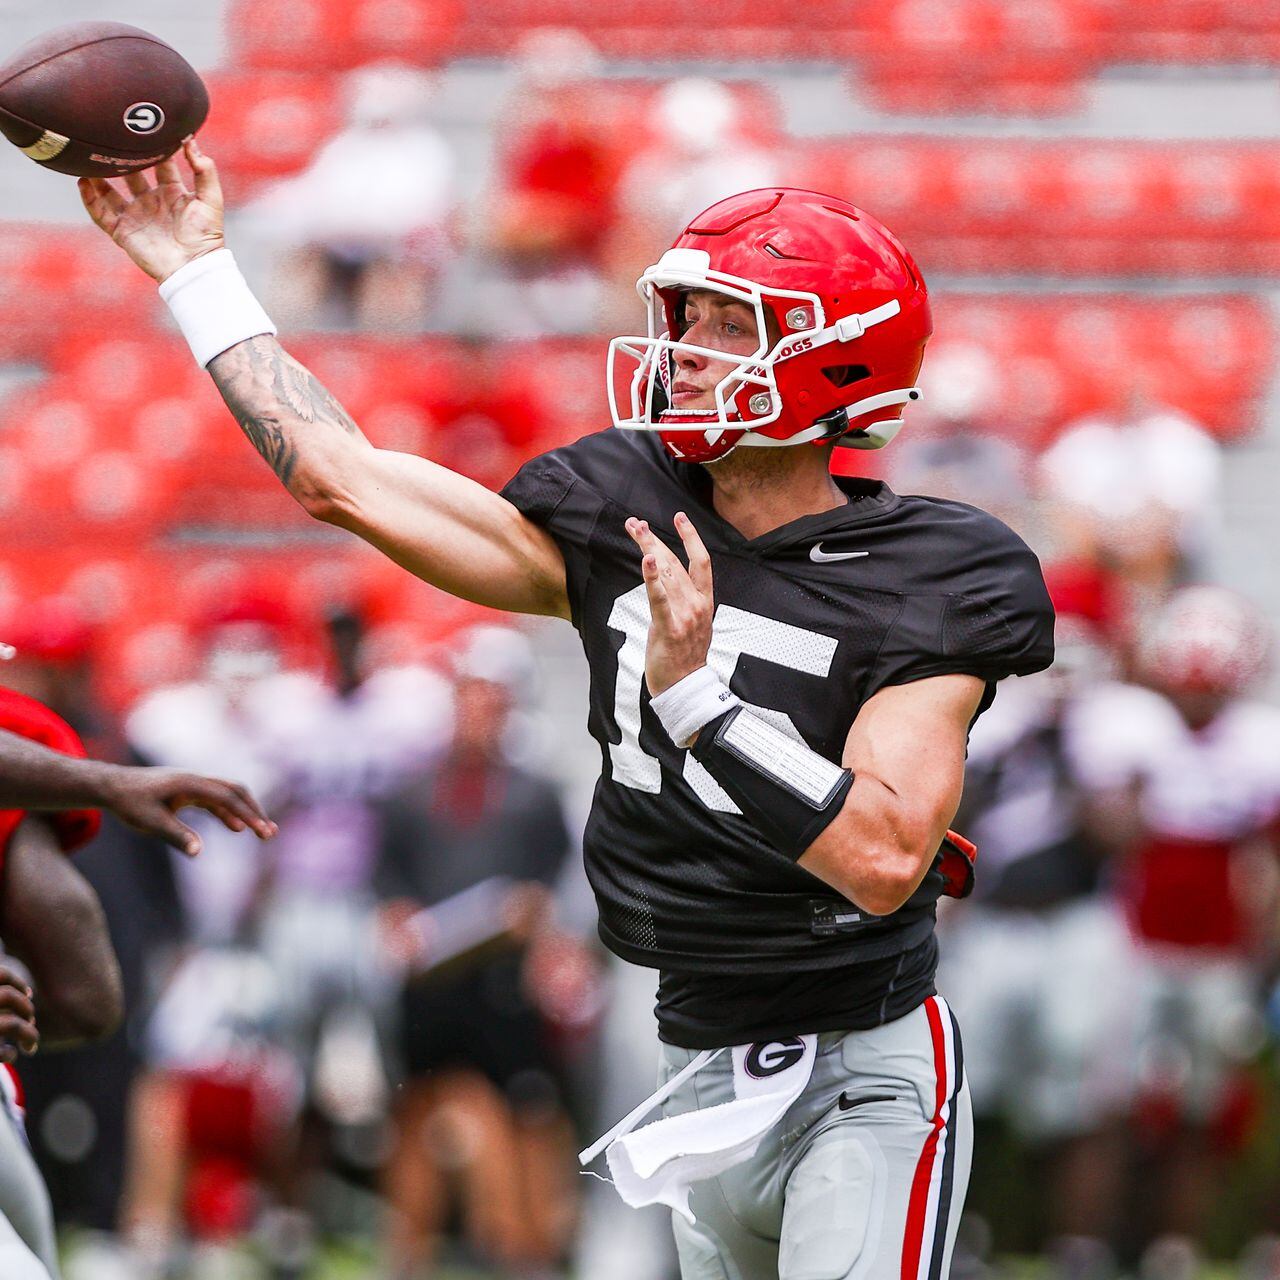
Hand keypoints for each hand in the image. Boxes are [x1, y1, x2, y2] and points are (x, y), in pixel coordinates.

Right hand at [0, 966, 37, 1062]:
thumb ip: (1, 999)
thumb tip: (28, 994)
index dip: (16, 981)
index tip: (29, 994)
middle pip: (6, 997)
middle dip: (25, 1009)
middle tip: (31, 1021)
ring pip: (11, 1024)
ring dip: (28, 1034)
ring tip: (30, 1046)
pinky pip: (1, 1052)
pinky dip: (10, 1054)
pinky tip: (11, 1057)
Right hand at [78, 137, 224, 281]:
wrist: (194, 267)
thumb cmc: (207, 236)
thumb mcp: (211, 199)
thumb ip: (204, 170)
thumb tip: (190, 142)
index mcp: (173, 193)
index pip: (160, 165)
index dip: (153, 149)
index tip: (142, 130)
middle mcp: (152, 202)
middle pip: (131, 174)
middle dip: (122, 159)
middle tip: (110, 139)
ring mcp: (136, 217)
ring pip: (110, 192)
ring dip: (99, 176)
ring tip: (89, 158)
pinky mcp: (123, 232)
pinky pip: (100, 214)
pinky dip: (89, 199)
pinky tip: (82, 182)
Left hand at [100, 766, 276, 856]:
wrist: (111, 786)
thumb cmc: (129, 803)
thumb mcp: (149, 822)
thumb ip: (175, 835)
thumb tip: (198, 852)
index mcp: (190, 783)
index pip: (228, 798)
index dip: (248, 815)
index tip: (263, 833)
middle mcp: (197, 780)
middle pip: (236, 792)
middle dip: (255, 812)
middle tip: (270, 834)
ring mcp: (195, 784)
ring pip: (230, 795)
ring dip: (246, 812)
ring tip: (263, 832)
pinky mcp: (190, 791)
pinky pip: (217, 800)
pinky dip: (230, 813)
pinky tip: (236, 828)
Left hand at [625, 511, 713, 696]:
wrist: (685, 688)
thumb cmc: (684, 658)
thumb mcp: (690, 624)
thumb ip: (682, 602)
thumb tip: (666, 583)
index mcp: (705, 603)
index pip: (701, 561)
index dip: (691, 537)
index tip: (680, 517)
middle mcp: (697, 605)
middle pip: (675, 562)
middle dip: (654, 540)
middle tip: (637, 523)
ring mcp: (685, 615)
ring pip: (666, 574)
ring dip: (648, 549)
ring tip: (635, 530)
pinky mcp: (669, 627)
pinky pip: (659, 598)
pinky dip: (651, 578)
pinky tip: (645, 560)